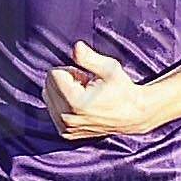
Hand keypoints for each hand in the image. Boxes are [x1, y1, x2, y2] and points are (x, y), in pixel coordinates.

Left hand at [43, 41, 167, 138]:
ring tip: (85, 97)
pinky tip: (82, 107)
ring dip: (64, 93)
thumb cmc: (122, 89)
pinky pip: (53, 110)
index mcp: (74, 102)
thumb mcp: (110, 68)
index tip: (88, 79)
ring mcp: (66, 128)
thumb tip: (76, 47)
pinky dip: (64, 105)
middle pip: (48, 86)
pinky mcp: (66, 133)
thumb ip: (89, 58)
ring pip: (48, 97)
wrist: (133, 115)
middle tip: (87, 88)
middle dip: (66, 82)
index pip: (53, 74)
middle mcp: (67, 118)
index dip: (72, 71)